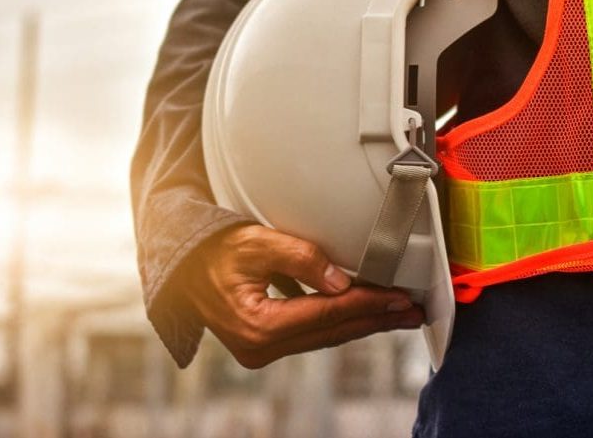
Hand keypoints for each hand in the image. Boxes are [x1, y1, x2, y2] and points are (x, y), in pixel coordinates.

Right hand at [178, 224, 424, 368]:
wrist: (180, 267)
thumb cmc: (212, 250)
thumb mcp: (255, 242)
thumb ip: (300, 258)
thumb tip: (341, 282)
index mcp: (258, 325)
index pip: (327, 314)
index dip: (368, 304)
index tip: (400, 298)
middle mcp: (260, 347)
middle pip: (331, 332)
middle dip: (374, 320)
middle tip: (412, 312)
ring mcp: (260, 350)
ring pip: (323, 337)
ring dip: (361, 324)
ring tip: (396, 314)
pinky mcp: (262, 345)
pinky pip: (310, 335)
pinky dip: (337, 323)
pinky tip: (360, 314)